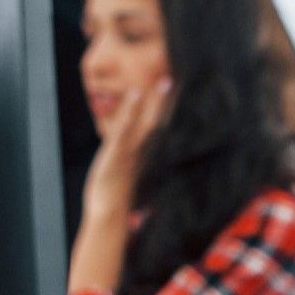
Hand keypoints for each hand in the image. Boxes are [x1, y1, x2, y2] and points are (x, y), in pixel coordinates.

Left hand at [82, 79, 172, 222]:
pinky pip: (126, 128)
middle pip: (163, 121)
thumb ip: (145, 171)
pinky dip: (130, 110)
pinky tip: (135, 94)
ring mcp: (133, 151)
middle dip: (173, 100)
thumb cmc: (119, 200)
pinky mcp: (117, 153)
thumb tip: (153, 175)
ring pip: (149, 122)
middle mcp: (146, 151)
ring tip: (166, 80)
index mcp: (151, 155)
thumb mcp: (135, 183)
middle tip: (184, 77)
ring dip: (158, 101)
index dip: (174, 110)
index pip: (166, 128)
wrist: (110, 216)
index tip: (183, 91)